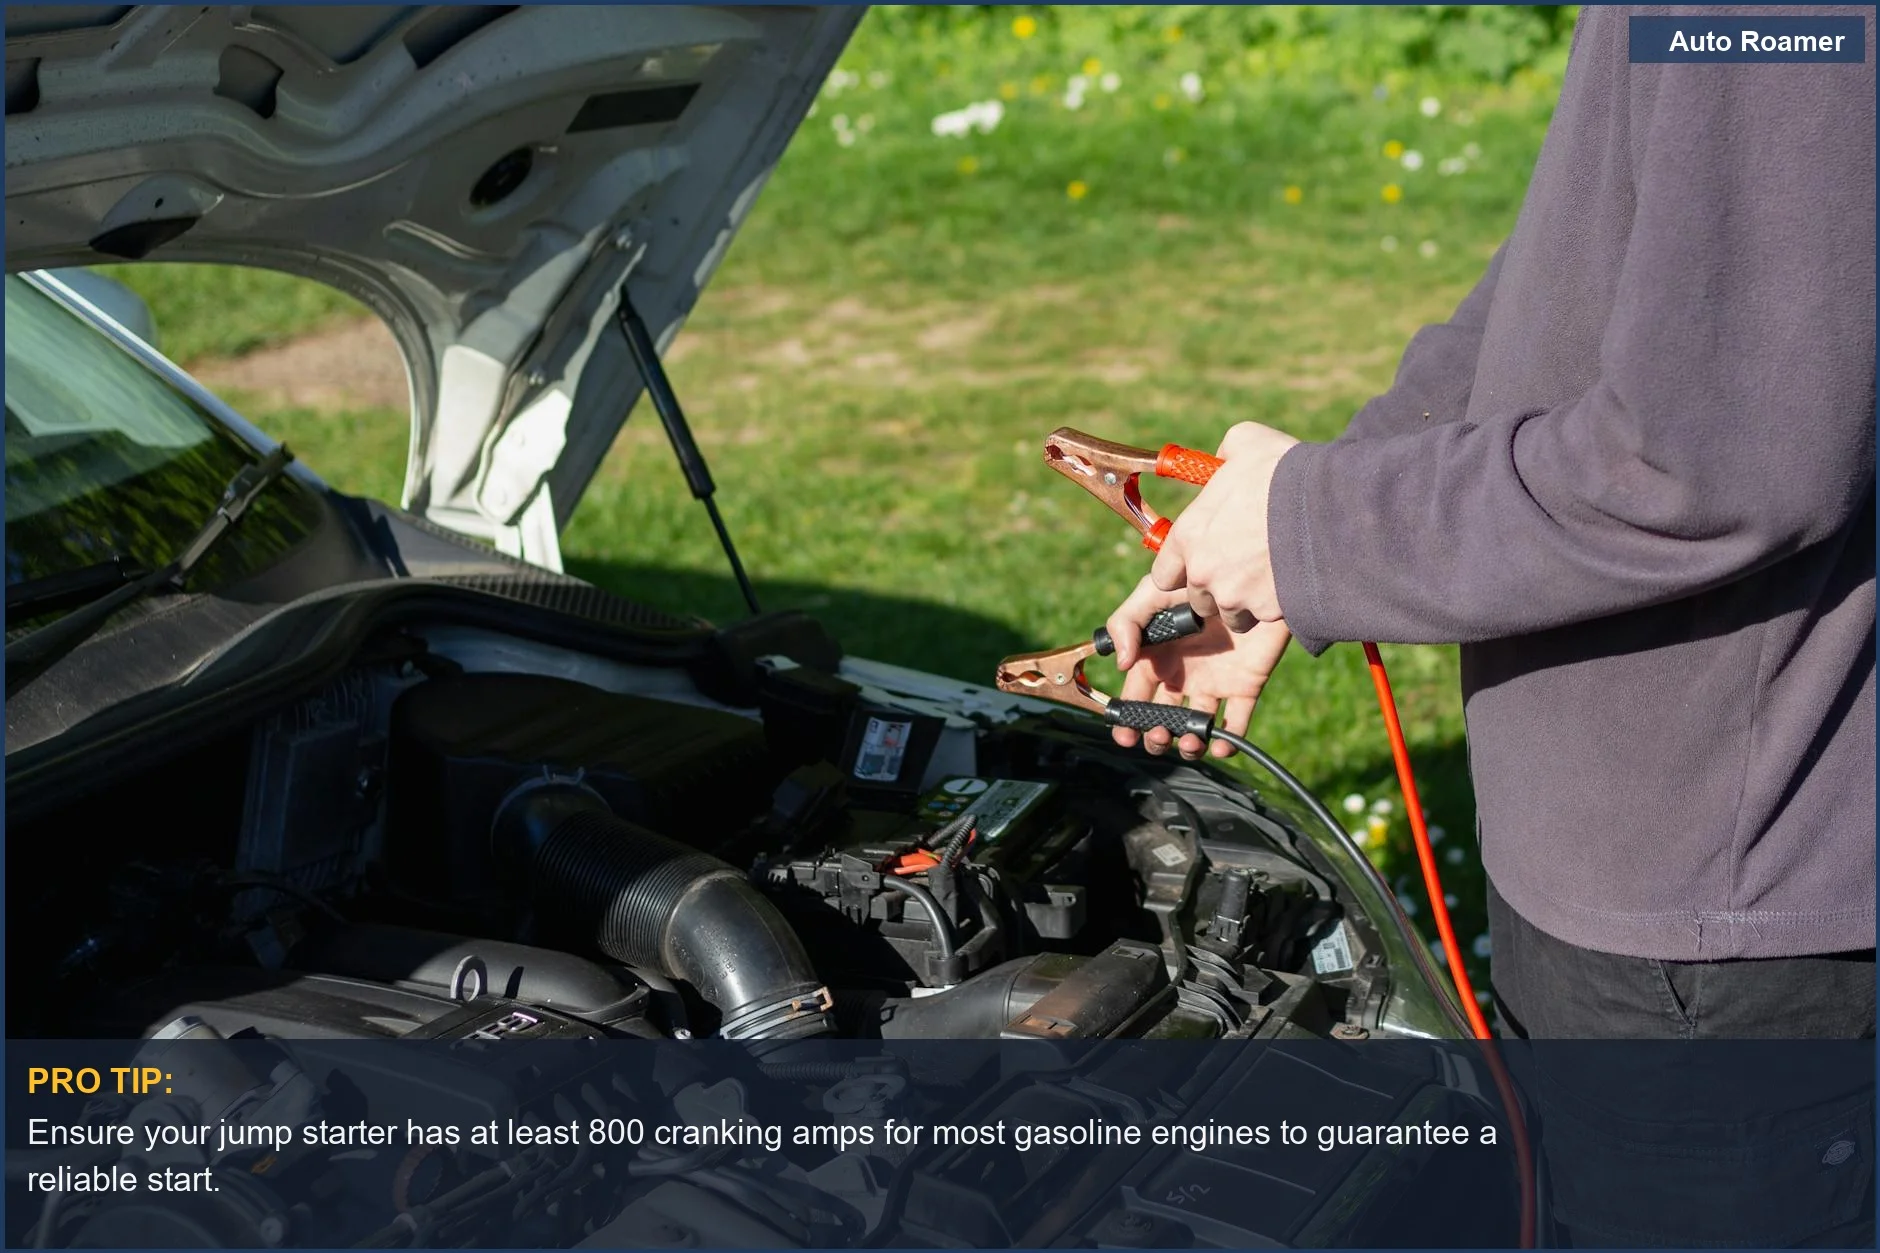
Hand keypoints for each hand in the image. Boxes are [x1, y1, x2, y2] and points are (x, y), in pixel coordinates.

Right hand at [1104, 575, 1292, 760]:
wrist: (1250, 572)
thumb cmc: (1197, 577)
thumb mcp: (1153, 592)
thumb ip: (1125, 623)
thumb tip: (1123, 664)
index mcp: (1158, 658)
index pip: (1136, 697)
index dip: (1128, 720)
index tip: (1125, 735)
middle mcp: (1183, 675)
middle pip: (1163, 719)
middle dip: (1156, 737)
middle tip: (1160, 734)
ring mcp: (1214, 682)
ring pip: (1196, 727)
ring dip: (1189, 744)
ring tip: (1190, 740)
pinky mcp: (1245, 685)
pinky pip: (1237, 721)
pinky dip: (1228, 741)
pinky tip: (1220, 744)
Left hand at [1151, 422, 1300, 631]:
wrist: (1332, 505)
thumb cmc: (1285, 470)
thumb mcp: (1245, 442)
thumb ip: (1224, 456)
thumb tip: (1222, 462)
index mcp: (1189, 534)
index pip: (1164, 574)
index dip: (1182, 569)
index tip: (1200, 560)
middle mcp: (1204, 572)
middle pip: (1198, 598)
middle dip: (1216, 586)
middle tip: (1241, 566)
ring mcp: (1234, 596)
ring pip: (1230, 614)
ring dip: (1243, 601)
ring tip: (1267, 576)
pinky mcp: (1266, 612)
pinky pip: (1263, 617)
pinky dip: (1273, 606)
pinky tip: (1289, 581)